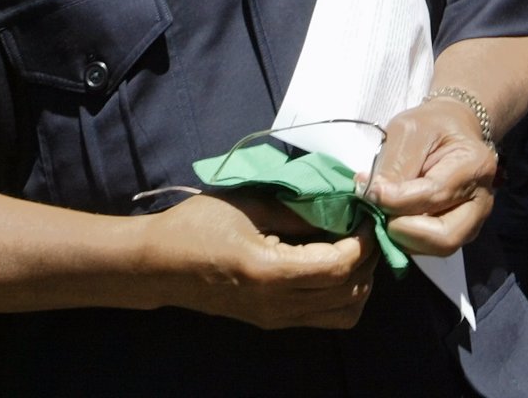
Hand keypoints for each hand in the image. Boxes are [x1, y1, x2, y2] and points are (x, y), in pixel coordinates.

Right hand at [141, 191, 376, 329]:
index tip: (365, 213)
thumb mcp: (247, 205)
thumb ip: (296, 209)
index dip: (363, 241)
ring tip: (353, 247)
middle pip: (349, 291)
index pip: (339, 267)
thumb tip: (341, 206)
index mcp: (270, 273)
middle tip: (364, 225)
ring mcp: (277, 318)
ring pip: (344, 312)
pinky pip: (326, 317)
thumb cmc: (196, 226)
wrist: (159, 265)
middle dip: (368, 257)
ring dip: (360, 280)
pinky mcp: (274, 321)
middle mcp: (278, 304)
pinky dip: (344, 295)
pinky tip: (334, 265)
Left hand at [362, 95, 497, 257]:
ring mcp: (475, 221)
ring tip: (383, 214)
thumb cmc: (431, 126)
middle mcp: (482, 200)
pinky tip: (394, 219)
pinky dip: (409, 240)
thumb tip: (373, 198)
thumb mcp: (409, 130)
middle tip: (377, 211)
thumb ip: (395, 165)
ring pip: (440, 248)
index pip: (434, 194)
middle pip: (445, 237)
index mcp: (475, 165)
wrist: (453, 130)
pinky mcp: (462, 231)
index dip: (396, 199)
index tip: (369, 192)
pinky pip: (434, 248)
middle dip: (403, 230)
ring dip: (404, 238)